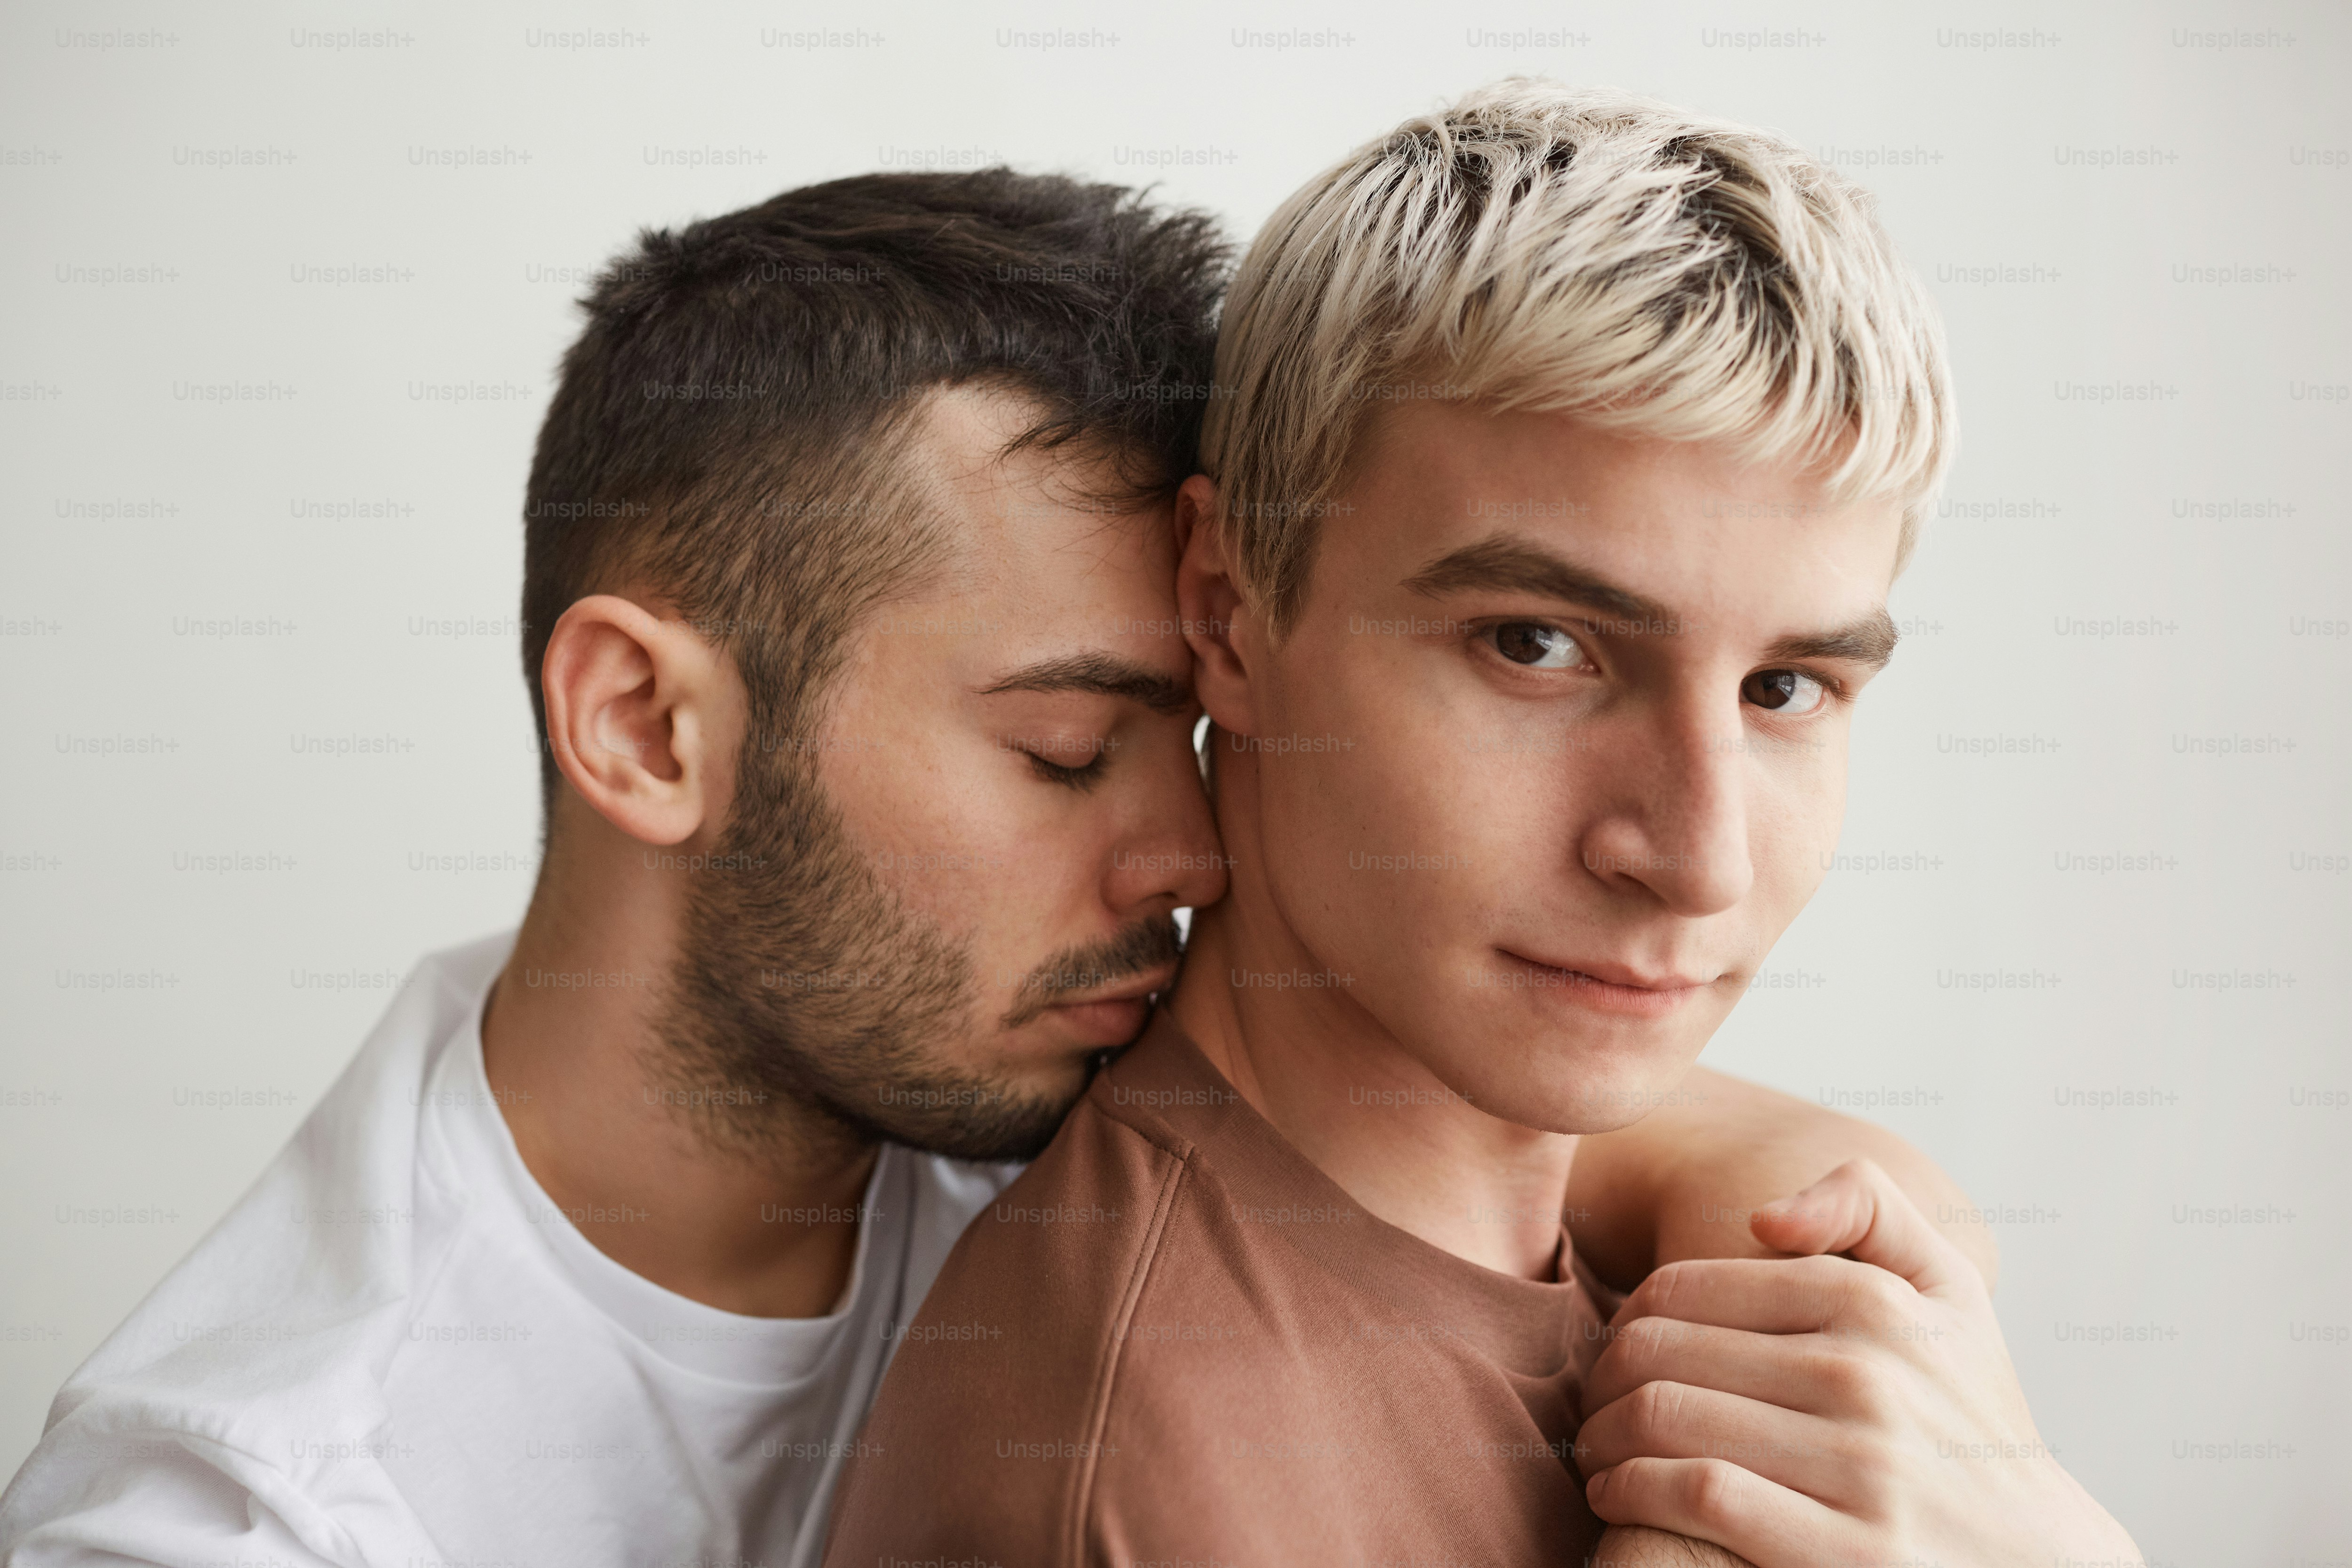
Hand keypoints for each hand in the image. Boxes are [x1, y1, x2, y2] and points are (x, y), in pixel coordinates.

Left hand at [1573, 1159, 2138, 1566]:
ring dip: (1603, 1439)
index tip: (1612, 1350)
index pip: (1684, 1289)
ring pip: (1667, 1419)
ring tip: (1595, 1453)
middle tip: (1589, 1407)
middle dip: (1600, 1381)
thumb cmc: (1970, 1415)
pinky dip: (1633, 1491)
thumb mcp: (1951, 1290)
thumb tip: (1764, 1218)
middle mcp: (1868, 1376)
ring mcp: (1862, 1467)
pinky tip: (1618, 1498)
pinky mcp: (1849, 1553)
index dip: (1624, 1318)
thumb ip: (1870, 1207)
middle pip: (1661, 1354)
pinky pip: (1700, 1496)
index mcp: (1876, 1304)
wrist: (2040, 1557)